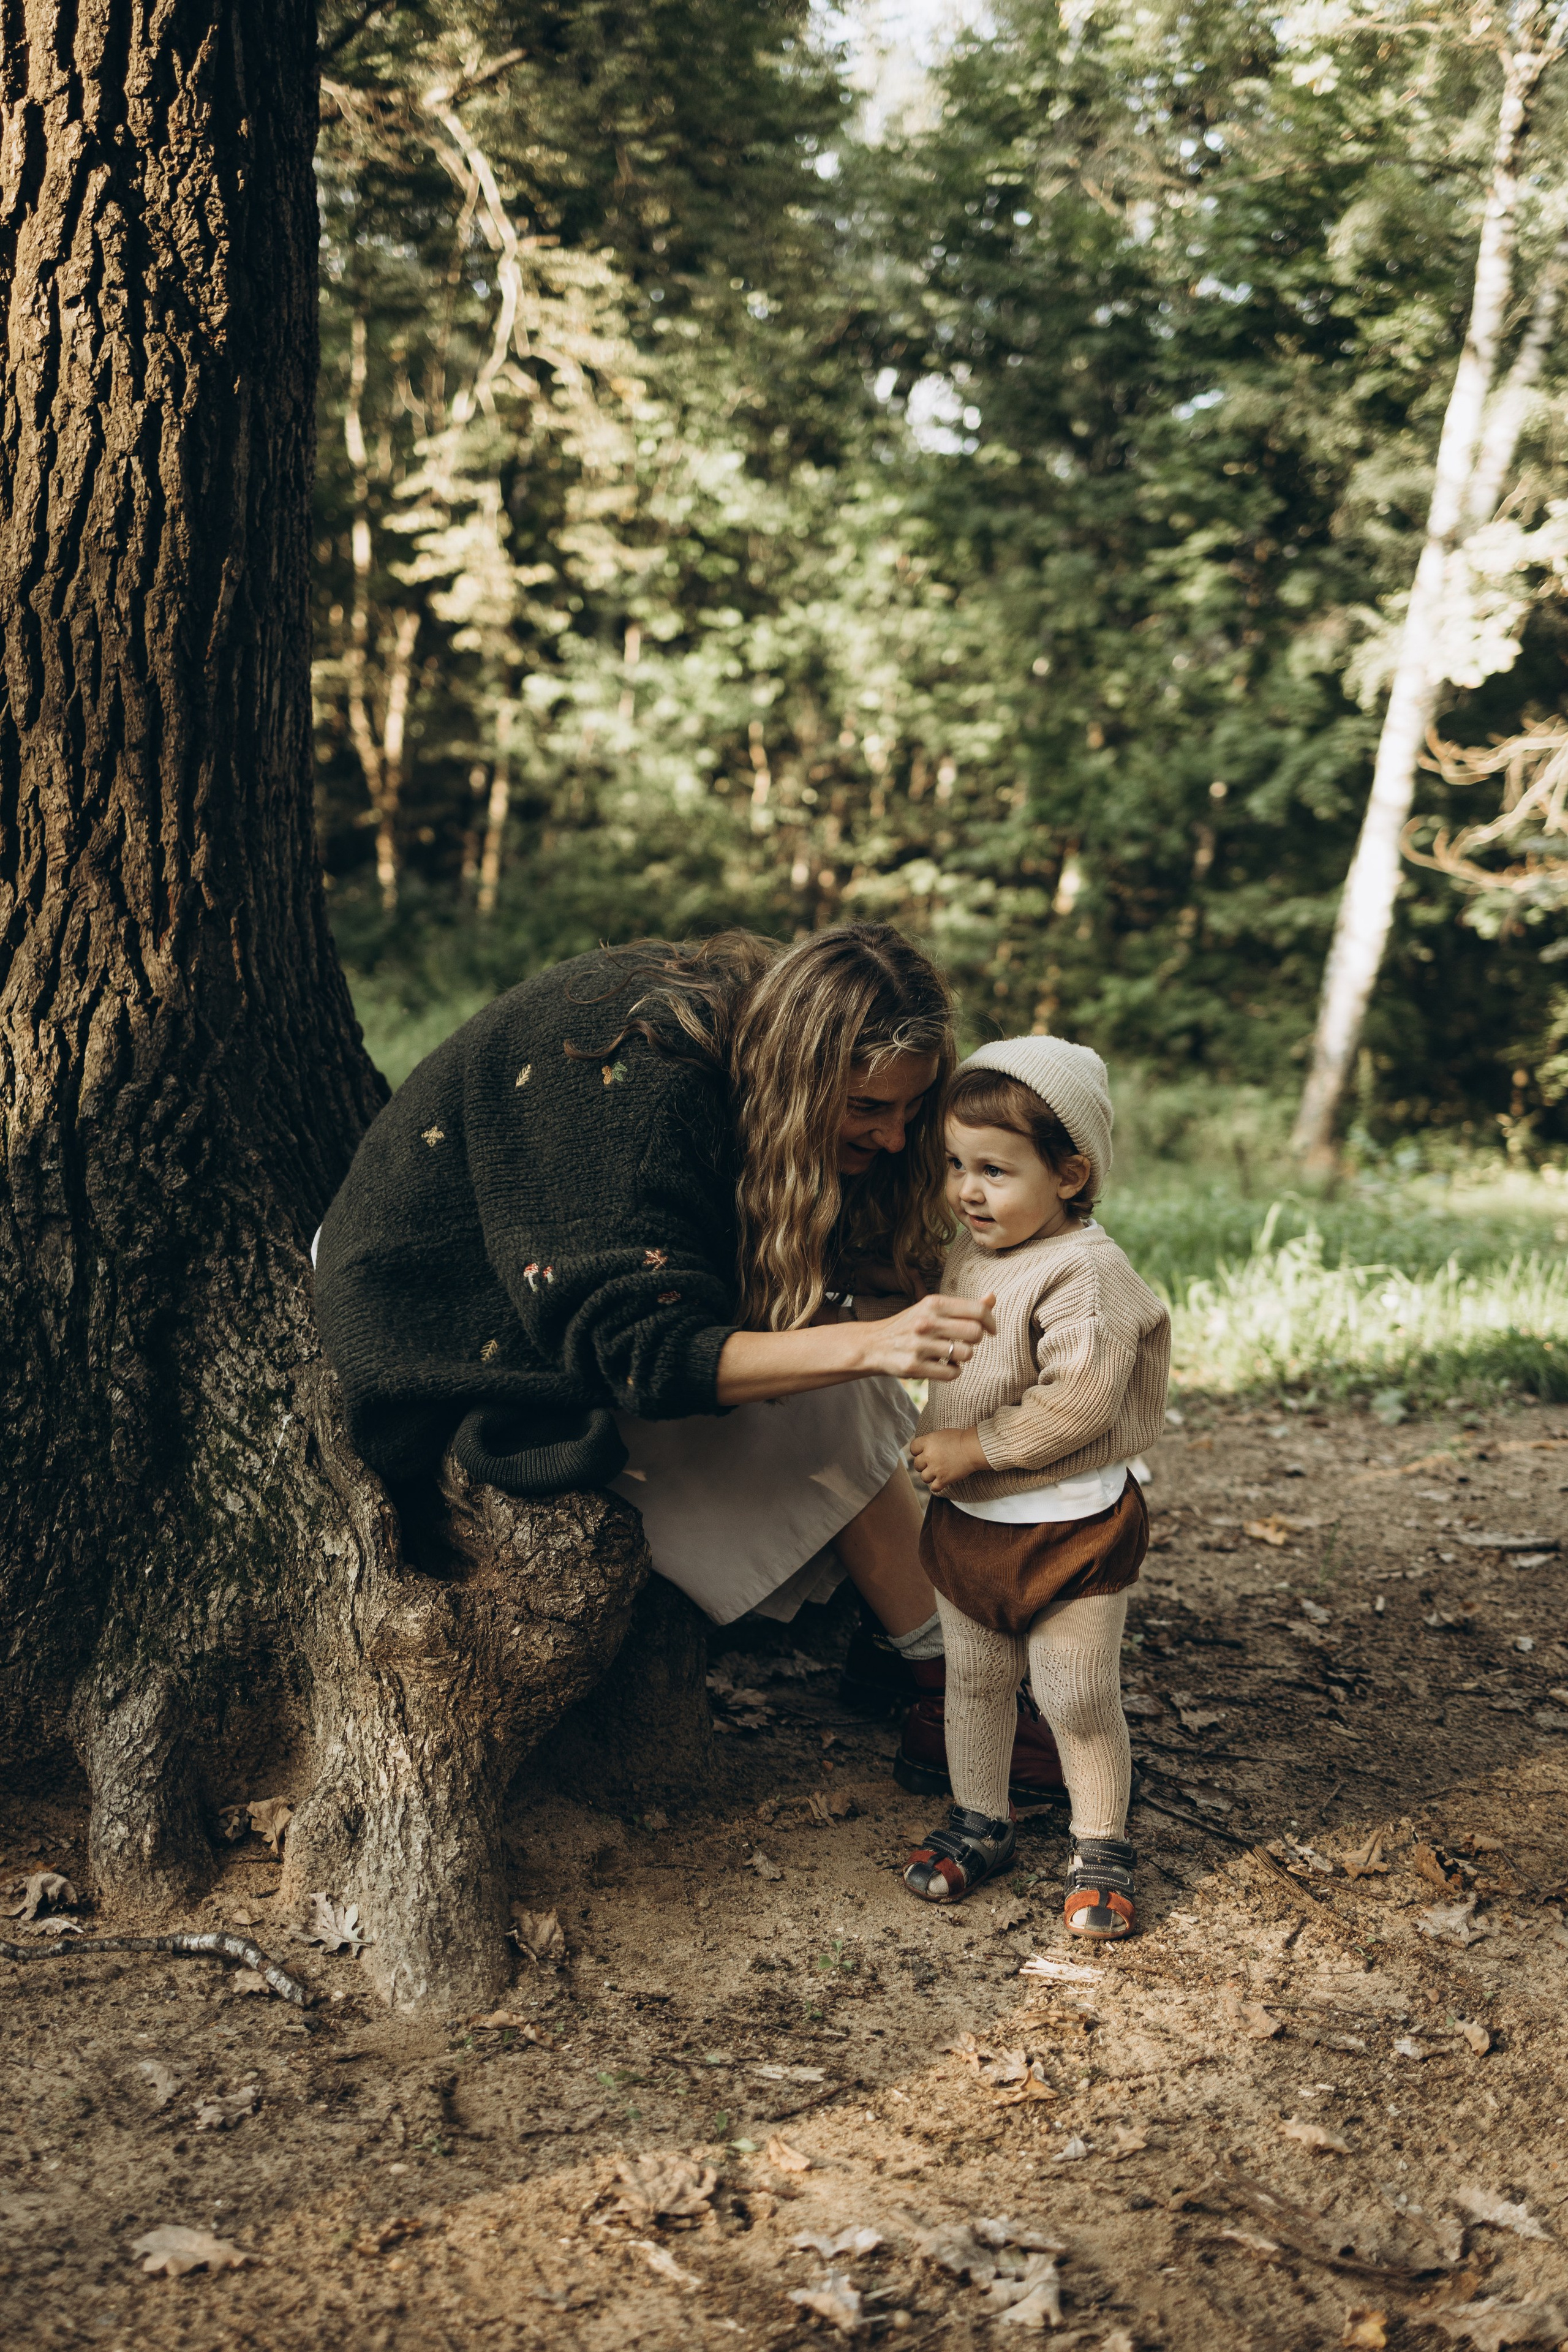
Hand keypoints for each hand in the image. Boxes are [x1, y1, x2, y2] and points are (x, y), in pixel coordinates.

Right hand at [854, 1290, 995, 1382]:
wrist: (873, 1344)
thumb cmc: (909, 1325)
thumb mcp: (932, 1309)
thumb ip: (963, 1306)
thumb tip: (992, 1298)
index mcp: (934, 1303)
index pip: (977, 1310)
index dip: (991, 1321)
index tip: (990, 1330)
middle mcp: (927, 1322)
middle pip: (975, 1333)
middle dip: (975, 1340)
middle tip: (964, 1341)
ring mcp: (920, 1346)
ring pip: (966, 1355)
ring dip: (963, 1357)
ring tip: (950, 1354)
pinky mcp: (915, 1367)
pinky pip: (952, 1373)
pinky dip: (952, 1371)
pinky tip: (942, 1365)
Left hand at [910, 1426, 990, 1495]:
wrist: (973, 1448)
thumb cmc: (961, 1439)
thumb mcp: (941, 1434)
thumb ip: (930, 1441)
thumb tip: (924, 1448)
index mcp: (928, 1442)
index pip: (913, 1448)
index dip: (917, 1451)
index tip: (923, 1453)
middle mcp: (928, 1455)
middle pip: (917, 1464)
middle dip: (923, 1464)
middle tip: (933, 1463)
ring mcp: (935, 1469)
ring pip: (924, 1477)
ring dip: (930, 1476)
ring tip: (938, 1472)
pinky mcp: (943, 1479)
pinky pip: (933, 1487)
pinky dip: (937, 1486)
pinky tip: (941, 1481)